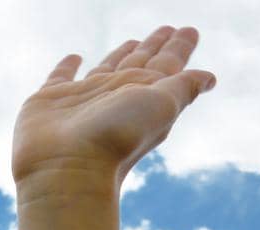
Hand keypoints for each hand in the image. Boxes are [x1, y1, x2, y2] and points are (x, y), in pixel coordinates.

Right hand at [12, 26, 216, 184]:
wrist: (68, 169)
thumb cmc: (118, 138)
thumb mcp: (161, 105)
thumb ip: (182, 87)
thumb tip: (209, 77)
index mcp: (146, 97)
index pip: (167, 65)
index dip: (179, 48)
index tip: (190, 30)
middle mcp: (118, 97)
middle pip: (141, 64)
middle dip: (155, 47)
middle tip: (167, 29)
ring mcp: (85, 99)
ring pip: (106, 69)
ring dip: (120, 55)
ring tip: (133, 41)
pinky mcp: (50, 101)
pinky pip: (61, 76)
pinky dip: (67, 66)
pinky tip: (75, 57)